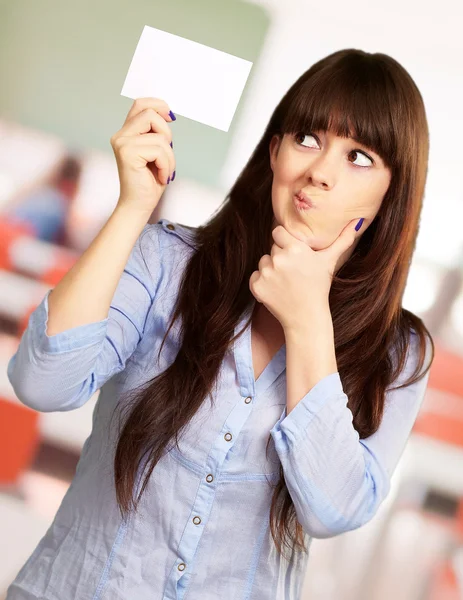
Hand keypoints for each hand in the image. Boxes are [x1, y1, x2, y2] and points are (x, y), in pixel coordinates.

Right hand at [110, 97, 175, 214]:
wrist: (139, 205)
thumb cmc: (150, 181)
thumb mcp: (157, 152)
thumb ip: (157, 133)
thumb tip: (169, 115)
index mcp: (127, 132)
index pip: (140, 104)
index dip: (158, 105)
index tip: (171, 118)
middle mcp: (120, 135)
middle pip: (151, 114)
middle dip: (167, 134)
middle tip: (166, 156)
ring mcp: (122, 143)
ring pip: (159, 136)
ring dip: (169, 157)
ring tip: (164, 171)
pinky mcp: (127, 153)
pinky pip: (159, 150)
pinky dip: (166, 166)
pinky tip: (161, 177)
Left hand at [249, 218, 362, 330]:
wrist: (306, 317)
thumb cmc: (319, 287)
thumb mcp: (330, 262)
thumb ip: (343, 240)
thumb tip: (359, 221)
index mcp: (295, 248)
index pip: (278, 232)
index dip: (284, 241)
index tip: (292, 253)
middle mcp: (279, 258)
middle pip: (272, 248)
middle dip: (280, 258)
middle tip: (293, 272)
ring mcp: (266, 273)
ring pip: (263, 262)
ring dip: (271, 269)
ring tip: (286, 282)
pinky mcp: (256, 286)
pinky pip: (254, 276)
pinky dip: (262, 283)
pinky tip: (276, 290)